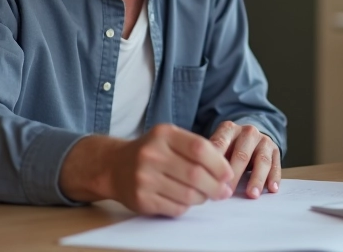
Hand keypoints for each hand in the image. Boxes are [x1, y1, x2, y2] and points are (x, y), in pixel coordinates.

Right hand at [60, 124, 234, 216]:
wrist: (113, 166)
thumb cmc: (151, 152)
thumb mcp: (170, 139)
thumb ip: (197, 148)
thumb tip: (227, 172)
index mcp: (163, 135)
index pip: (200, 149)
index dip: (219, 164)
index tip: (228, 174)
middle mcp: (151, 154)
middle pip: (196, 175)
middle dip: (216, 186)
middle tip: (224, 192)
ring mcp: (144, 178)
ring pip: (188, 195)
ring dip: (203, 198)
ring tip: (205, 195)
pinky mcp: (141, 199)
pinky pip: (175, 208)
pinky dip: (187, 206)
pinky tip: (187, 200)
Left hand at [209, 121, 281, 198]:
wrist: (249, 138)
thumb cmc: (228, 148)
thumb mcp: (218, 147)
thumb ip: (210, 158)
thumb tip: (201, 179)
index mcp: (229, 129)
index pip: (220, 144)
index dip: (216, 164)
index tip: (211, 181)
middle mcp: (248, 132)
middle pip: (242, 154)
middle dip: (235, 175)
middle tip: (228, 192)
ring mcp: (264, 140)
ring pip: (262, 160)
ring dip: (257, 179)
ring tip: (252, 194)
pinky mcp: (275, 150)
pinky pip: (276, 165)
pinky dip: (274, 178)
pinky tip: (272, 189)